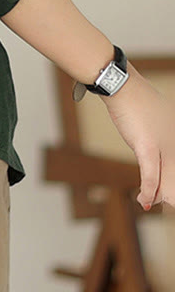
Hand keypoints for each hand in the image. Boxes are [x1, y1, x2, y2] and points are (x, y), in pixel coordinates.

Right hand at [102, 65, 174, 210]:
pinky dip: (148, 190)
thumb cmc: (133, 99)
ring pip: (167, 179)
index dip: (173, 180)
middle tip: (168, 203)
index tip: (169, 194)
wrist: (121, 86)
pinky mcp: (148, 146)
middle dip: (171, 192)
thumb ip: (156, 136)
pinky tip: (145, 202)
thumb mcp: (151, 119)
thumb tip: (150, 152)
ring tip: (155, 204)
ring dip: (161, 195)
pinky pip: (150, 174)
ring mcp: (165, 145)